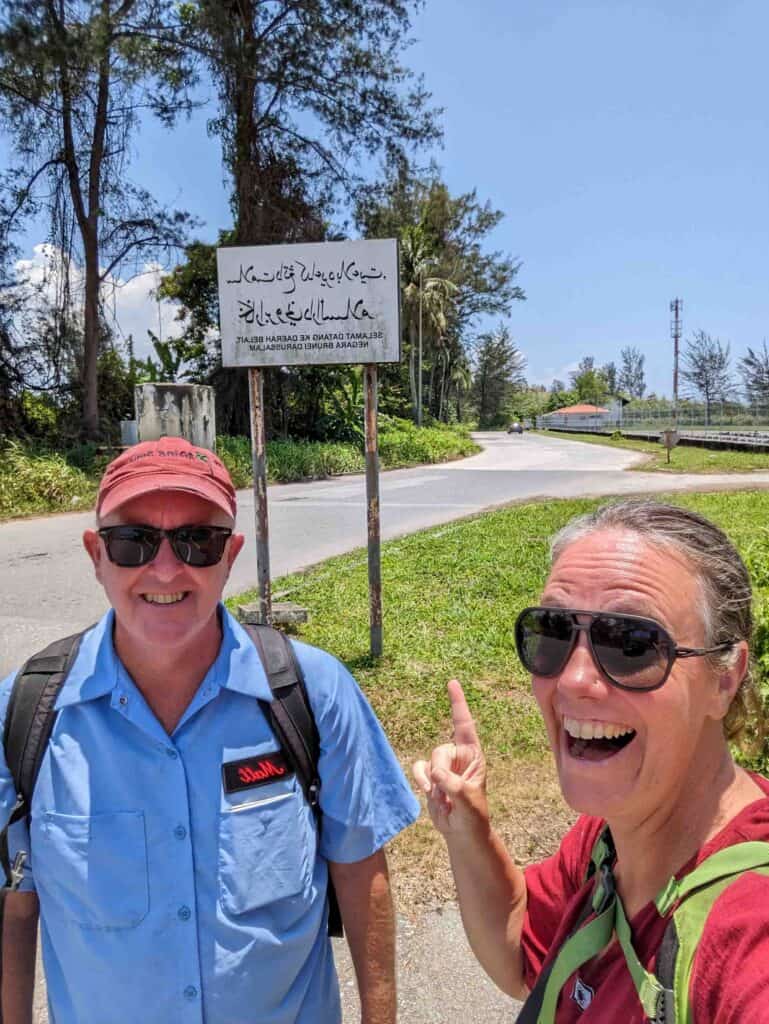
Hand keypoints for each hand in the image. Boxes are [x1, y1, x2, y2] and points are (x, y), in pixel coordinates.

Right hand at [412, 680, 488, 837]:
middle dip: (441, 771)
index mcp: (473, 755)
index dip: (458, 703)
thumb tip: (437, 773)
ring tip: (446, 799)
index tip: (452, 682)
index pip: (464, 724)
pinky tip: (432, 795)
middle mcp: (457, 756)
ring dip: (433, 783)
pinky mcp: (430, 775)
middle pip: (440, 750)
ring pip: (428, 761)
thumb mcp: (469, 801)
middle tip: (449, 794)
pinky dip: (422, 782)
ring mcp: (443, 765)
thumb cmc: (473, 815)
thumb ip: (454, 786)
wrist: (461, 831)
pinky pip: (418, 769)